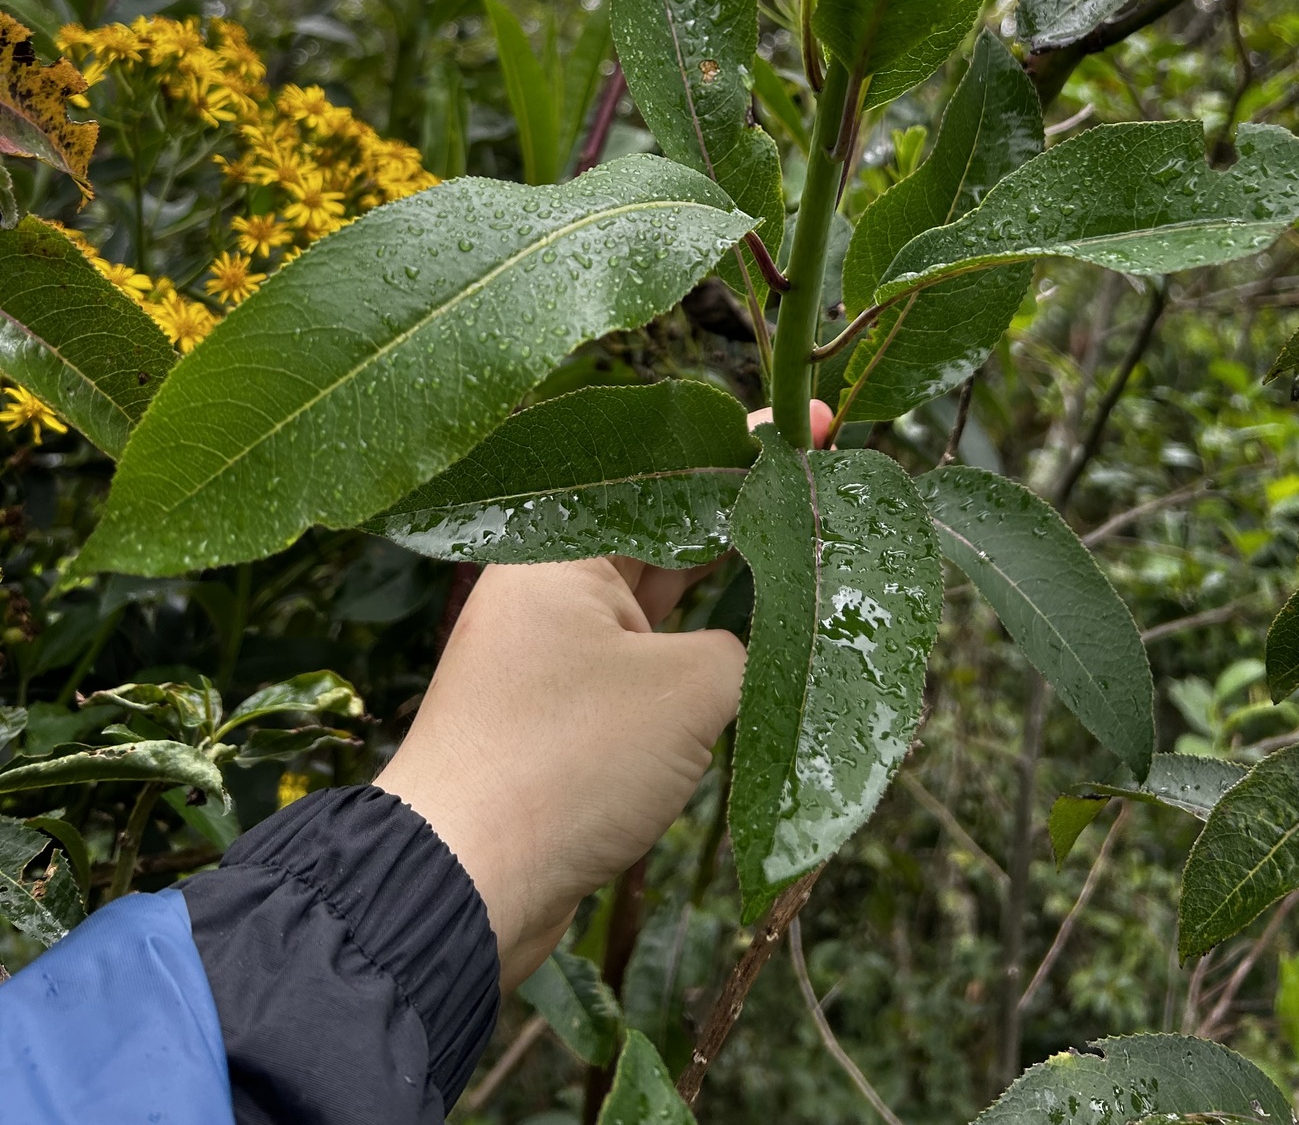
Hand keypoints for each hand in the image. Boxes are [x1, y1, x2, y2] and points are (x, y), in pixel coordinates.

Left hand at [375, 398, 831, 981]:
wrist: (461, 887)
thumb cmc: (565, 760)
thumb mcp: (688, 688)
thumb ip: (748, 645)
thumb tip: (763, 646)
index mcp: (560, 543)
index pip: (670, 473)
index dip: (749, 449)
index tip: (813, 423)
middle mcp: (550, 582)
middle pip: (666, 527)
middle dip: (745, 514)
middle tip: (826, 487)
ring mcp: (555, 648)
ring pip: (660, 598)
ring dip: (727, 590)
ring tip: (808, 559)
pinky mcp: (563, 711)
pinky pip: (647, 660)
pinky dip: (699, 655)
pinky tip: (758, 647)